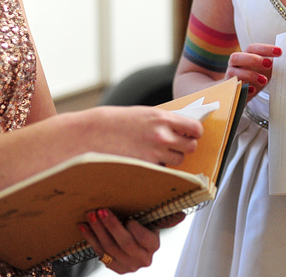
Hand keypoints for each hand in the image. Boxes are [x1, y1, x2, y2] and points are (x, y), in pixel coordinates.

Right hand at [74, 106, 202, 166]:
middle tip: (175, 144)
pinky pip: (162, 170)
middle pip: (190, 147)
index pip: (195, 128)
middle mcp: (162, 136)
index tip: (192, 133)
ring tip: (158, 152)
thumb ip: (164, 121)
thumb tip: (183, 127)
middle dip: (184, 146)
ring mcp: (154, 154)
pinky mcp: (145, 169)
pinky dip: (159, 167)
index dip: (195, 132)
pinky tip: (147, 160)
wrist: (90, 135)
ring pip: (178, 161)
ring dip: (172, 158)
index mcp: (163, 118)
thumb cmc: (115, 122)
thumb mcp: (144, 114)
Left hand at [78, 208, 185, 272]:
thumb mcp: (154, 223)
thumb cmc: (144, 228)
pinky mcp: (114, 268)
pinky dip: (90, 239)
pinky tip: (84, 227)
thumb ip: (166, 218)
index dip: (136, 229)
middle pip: (125, 243)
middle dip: (112, 226)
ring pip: (110, 248)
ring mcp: (127, 266)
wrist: (135, 247)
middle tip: (102, 211)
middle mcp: (142, 259)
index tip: (128, 217)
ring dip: (98, 231)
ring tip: (91, 215)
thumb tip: (181, 214)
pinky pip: (99, 253)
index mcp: (153, 247)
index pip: (145, 239)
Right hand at [225, 44, 280, 98]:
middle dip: (253, 59)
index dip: (265, 49)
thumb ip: (271, 65)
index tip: (280, 52)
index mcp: (245, 56)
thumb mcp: (264, 71)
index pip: (253, 48)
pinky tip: (253, 90)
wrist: (240, 94)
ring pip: (233, 71)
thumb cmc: (254, 79)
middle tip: (269, 64)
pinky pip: (232, 87)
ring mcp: (230, 77)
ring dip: (250, 74)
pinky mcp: (229, 89)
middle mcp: (235, 65)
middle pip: (237, 56)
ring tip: (264, 80)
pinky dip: (243, 88)